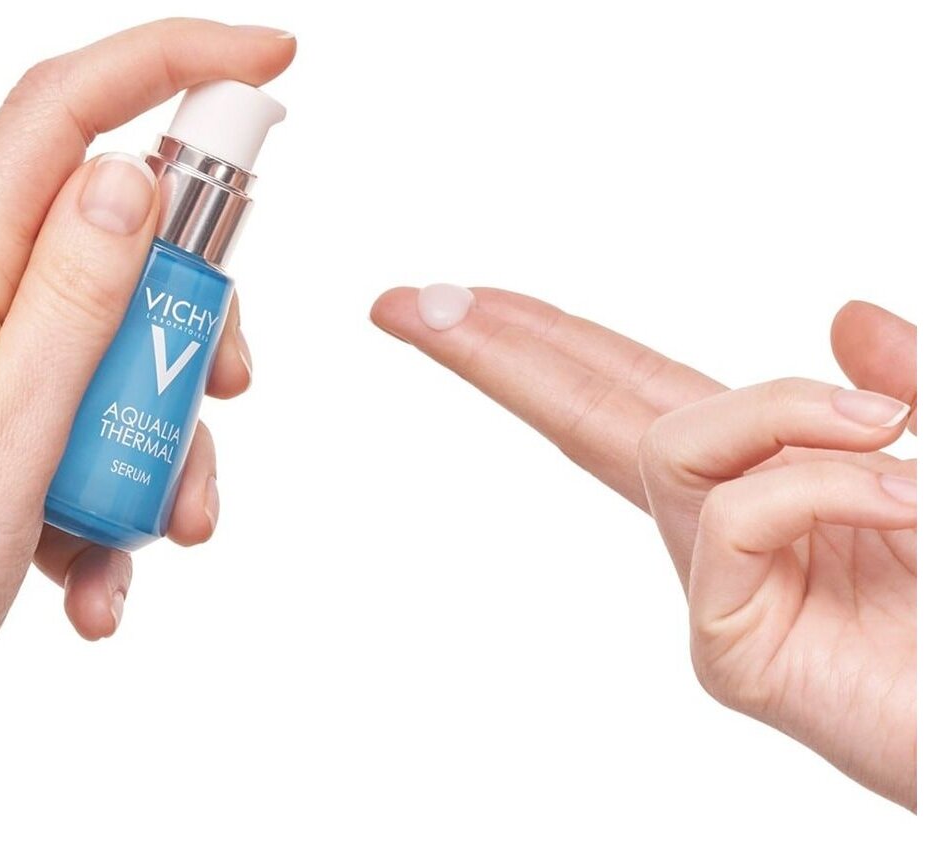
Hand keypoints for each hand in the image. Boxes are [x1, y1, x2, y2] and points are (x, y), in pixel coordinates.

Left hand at [0, 19, 295, 832]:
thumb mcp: (9, 434)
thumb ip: (77, 299)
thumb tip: (133, 177)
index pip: (61, 115)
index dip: (170, 63)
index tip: (271, 59)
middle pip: (107, 242)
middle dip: (187, 317)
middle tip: (225, 390)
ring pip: (101, 347)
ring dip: (154, 435)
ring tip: (161, 533)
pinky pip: (63, 424)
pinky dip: (102, 490)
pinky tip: (95, 577)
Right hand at [371, 287, 916, 808]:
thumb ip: (906, 381)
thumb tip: (843, 313)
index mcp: (768, 473)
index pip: (628, 387)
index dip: (544, 335)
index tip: (455, 297)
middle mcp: (724, 525)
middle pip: (584, 414)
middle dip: (497, 349)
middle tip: (405, 302)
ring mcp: (719, 590)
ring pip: (671, 448)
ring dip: (775, 414)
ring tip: (891, 436)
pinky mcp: (729, 653)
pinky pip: (735, 521)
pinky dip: (819, 484)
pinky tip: (903, 504)